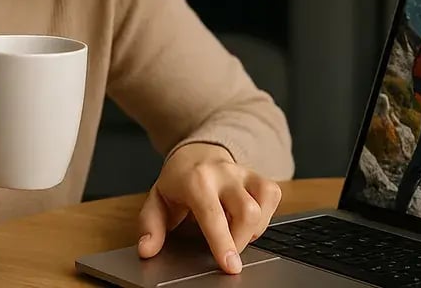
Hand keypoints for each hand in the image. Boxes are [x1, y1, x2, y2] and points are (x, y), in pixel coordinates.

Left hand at [137, 144, 282, 274]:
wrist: (197, 152)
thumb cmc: (178, 181)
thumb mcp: (157, 201)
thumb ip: (150, 226)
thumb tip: (147, 249)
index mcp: (196, 180)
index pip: (214, 216)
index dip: (223, 243)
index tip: (231, 266)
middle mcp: (224, 173)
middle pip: (248, 212)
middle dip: (241, 240)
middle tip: (226, 251)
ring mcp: (244, 172)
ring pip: (265, 202)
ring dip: (254, 227)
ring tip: (235, 232)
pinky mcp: (259, 175)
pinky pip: (273, 195)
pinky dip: (265, 214)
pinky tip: (248, 220)